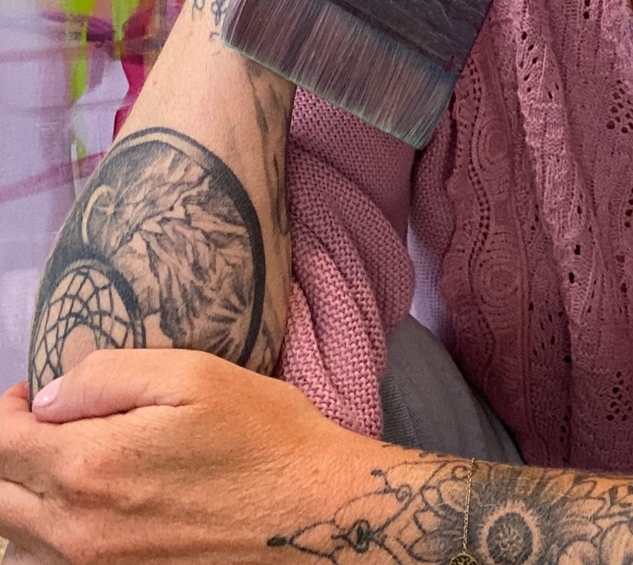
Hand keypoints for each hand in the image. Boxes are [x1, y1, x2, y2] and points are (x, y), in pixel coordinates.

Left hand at [0, 349, 357, 563]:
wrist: (316, 520)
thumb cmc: (264, 437)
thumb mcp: (193, 374)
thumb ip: (107, 376)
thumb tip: (46, 397)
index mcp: (91, 465)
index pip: (0, 443)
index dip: (6, 411)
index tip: (33, 393)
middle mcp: (78, 531)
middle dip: (6, 454)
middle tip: (42, 426)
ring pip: (15, 543)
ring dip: (21, 499)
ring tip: (60, 467)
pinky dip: (45, 540)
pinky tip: (84, 511)